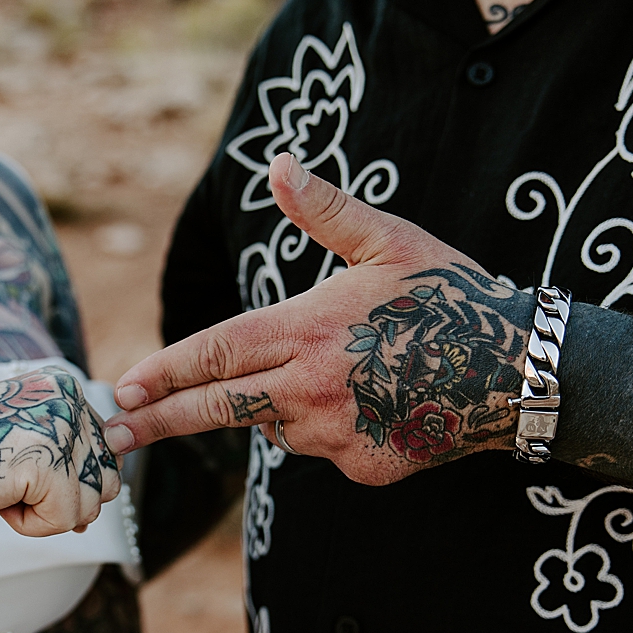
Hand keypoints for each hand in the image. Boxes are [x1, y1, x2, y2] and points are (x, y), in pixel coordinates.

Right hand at [0, 367, 119, 535]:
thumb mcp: (26, 441)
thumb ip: (71, 456)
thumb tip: (113, 493)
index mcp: (64, 384)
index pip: (106, 453)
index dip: (69, 480)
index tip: (22, 471)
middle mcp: (67, 396)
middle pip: (107, 480)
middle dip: (62, 498)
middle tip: (10, 482)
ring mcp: (58, 426)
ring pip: (92, 505)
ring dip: (46, 513)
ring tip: (3, 486)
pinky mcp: (45, 462)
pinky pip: (65, 520)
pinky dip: (29, 525)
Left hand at [104, 157, 532, 486]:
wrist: (521, 370)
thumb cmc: (452, 295)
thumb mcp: (390, 239)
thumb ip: (325, 208)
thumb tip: (278, 164)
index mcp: (310, 328)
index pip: (218, 352)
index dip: (166, 370)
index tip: (122, 388)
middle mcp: (314, 388)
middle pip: (220, 408)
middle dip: (160, 421)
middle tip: (111, 435)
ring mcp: (340, 435)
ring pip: (278, 425)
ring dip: (279, 405)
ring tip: (344, 370)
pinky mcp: (367, 469)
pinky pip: (325, 448)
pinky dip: (328, 427)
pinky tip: (374, 399)